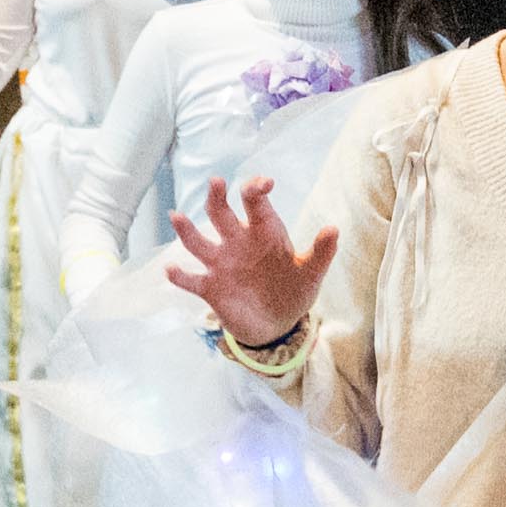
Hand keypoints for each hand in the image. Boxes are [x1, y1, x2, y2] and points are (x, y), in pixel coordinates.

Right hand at [162, 174, 335, 353]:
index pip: (256, 204)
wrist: (277, 324)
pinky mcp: (211, 287)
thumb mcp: (311, 273)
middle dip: (217, 197)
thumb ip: (321, 252)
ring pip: (198, 242)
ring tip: (177, 217)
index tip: (265, 183)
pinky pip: (191, 280)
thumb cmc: (293, 291)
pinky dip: (180, 276)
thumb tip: (334, 229)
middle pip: (221, 213)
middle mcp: (237, 242)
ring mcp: (221, 264)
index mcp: (263, 233)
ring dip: (186, 230)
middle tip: (216, 182)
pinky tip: (170, 270)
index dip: (257, 189)